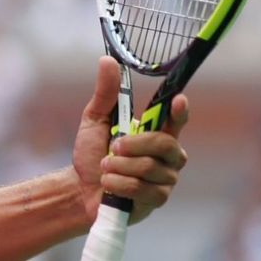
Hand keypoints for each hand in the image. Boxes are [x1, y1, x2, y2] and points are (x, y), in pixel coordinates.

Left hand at [71, 56, 189, 225]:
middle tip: (112, 147)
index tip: (179, 99)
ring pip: (149, 168)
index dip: (179, 111)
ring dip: (119, 167)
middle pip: (164, 144)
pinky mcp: (157, 200)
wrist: (80, 188)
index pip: (175, 120)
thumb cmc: (92, 152)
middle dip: (134, 145)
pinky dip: (119, 184)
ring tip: (105, 167)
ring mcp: (165, 179)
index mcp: (156, 133)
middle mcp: (167, 156)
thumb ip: (106, 93)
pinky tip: (108, 184)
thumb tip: (107, 60)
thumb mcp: (95, 119)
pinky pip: (143, 189)